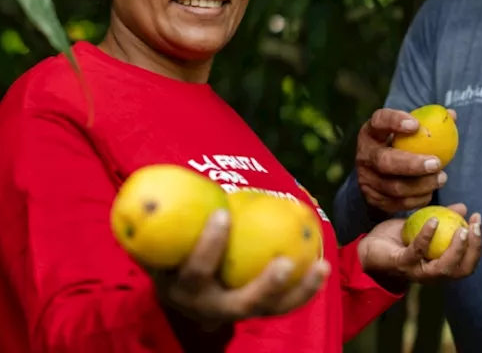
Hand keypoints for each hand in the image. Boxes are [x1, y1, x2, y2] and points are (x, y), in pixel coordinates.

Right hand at [149, 209, 330, 326]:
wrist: (178, 287)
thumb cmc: (170, 246)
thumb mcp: (158, 234)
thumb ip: (165, 210)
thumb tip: (178, 169)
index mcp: (181, 288)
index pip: (195, 272)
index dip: (208, 246)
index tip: (223, 213)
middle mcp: (208, 309)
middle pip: (240, 304)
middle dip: (264, 286)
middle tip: (285, 261)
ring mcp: (234, 314)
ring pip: (269, 309)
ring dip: (298, 291)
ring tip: (321, 266)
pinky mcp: (255, 312)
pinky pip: (283, 304)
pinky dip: (305, 288)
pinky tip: (323, 264)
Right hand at [355, 108, 456, 213]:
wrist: (379, 175)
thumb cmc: (399, 146)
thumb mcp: (406, 132)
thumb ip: (427, 123)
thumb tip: (452, 115)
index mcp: (372, 132)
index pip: (379, 121)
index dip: (394, 121)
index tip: (416, 125)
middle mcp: (365, 155)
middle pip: (384, 162)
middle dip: (412, 164)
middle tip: (436, 162)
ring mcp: (366, 179)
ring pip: (394, 187)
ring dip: (422, 185)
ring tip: (441, 178)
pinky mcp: (373, 199)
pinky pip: (398, 204)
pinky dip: (417, 200)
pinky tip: (430, 192)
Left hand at [358, 203, 481, 283]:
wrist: (368, 246)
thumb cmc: (399, 239)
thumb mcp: (424, 226)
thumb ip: (445, 218)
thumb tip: (464, 207)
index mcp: (440, 266)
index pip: (467, 262)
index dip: (477, 244)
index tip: (478, 221)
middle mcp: (432, 274)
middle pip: (461, 269)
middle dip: (473, 249)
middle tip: (475, 227)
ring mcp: (417, 272)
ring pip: (443, 268)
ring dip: (456, 249)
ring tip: (461, 229)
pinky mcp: (401, 264)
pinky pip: (417, 251)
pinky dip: (427, 237)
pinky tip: (433, 220)